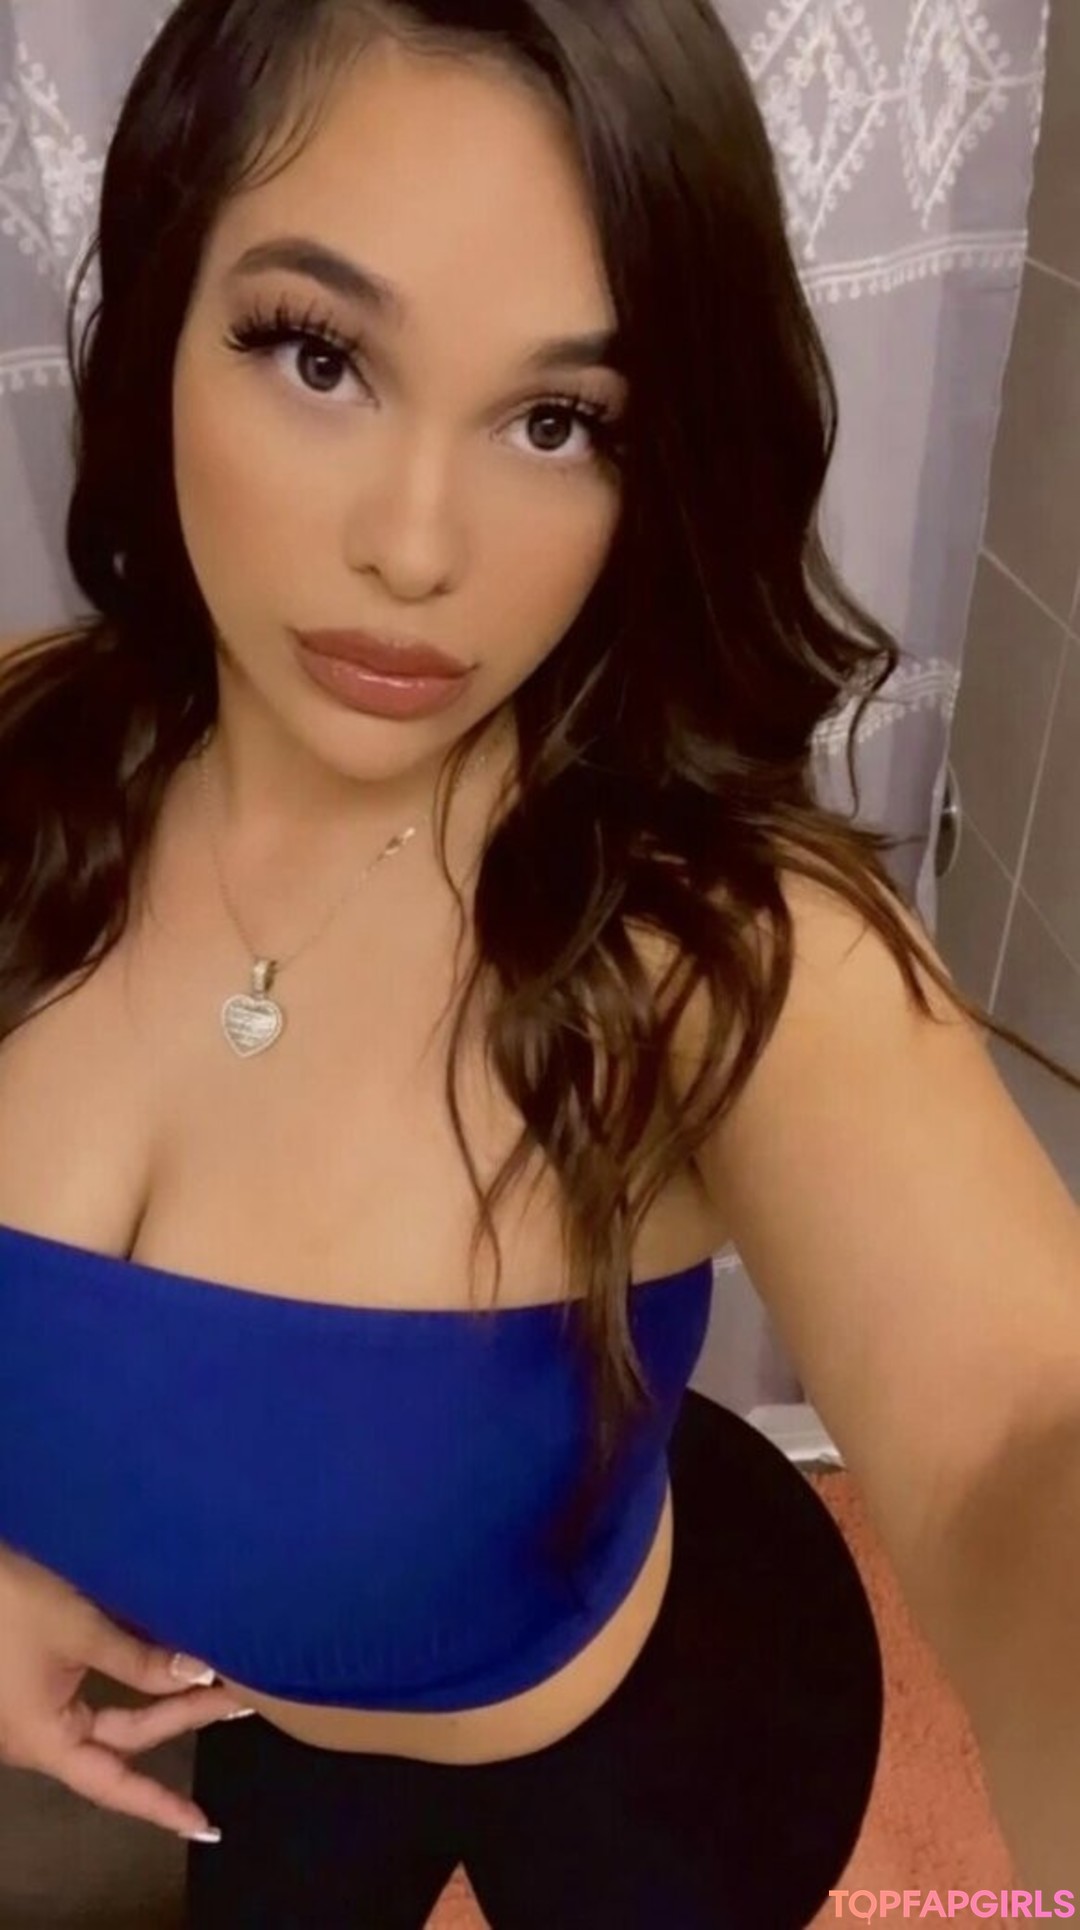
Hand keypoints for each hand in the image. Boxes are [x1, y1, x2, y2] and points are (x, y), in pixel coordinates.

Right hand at [0, 1543, 245, 1837]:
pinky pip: (93, 1693)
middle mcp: (40, 1735)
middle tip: (241, 1695)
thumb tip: (201, 1673)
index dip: (161, 1806)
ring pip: (111, 1715)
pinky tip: (168, 1660)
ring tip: (216, 1678)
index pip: (114, 1785)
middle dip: (182, 1716)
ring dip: (162, 1698)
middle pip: (123, 1739)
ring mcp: (36, 1708)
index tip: (206, 1825)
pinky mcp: (35, 1679)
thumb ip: (139, 1659)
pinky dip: (134, 1679)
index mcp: (45, 1740)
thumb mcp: (79, 1629)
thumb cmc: (9, 1604)